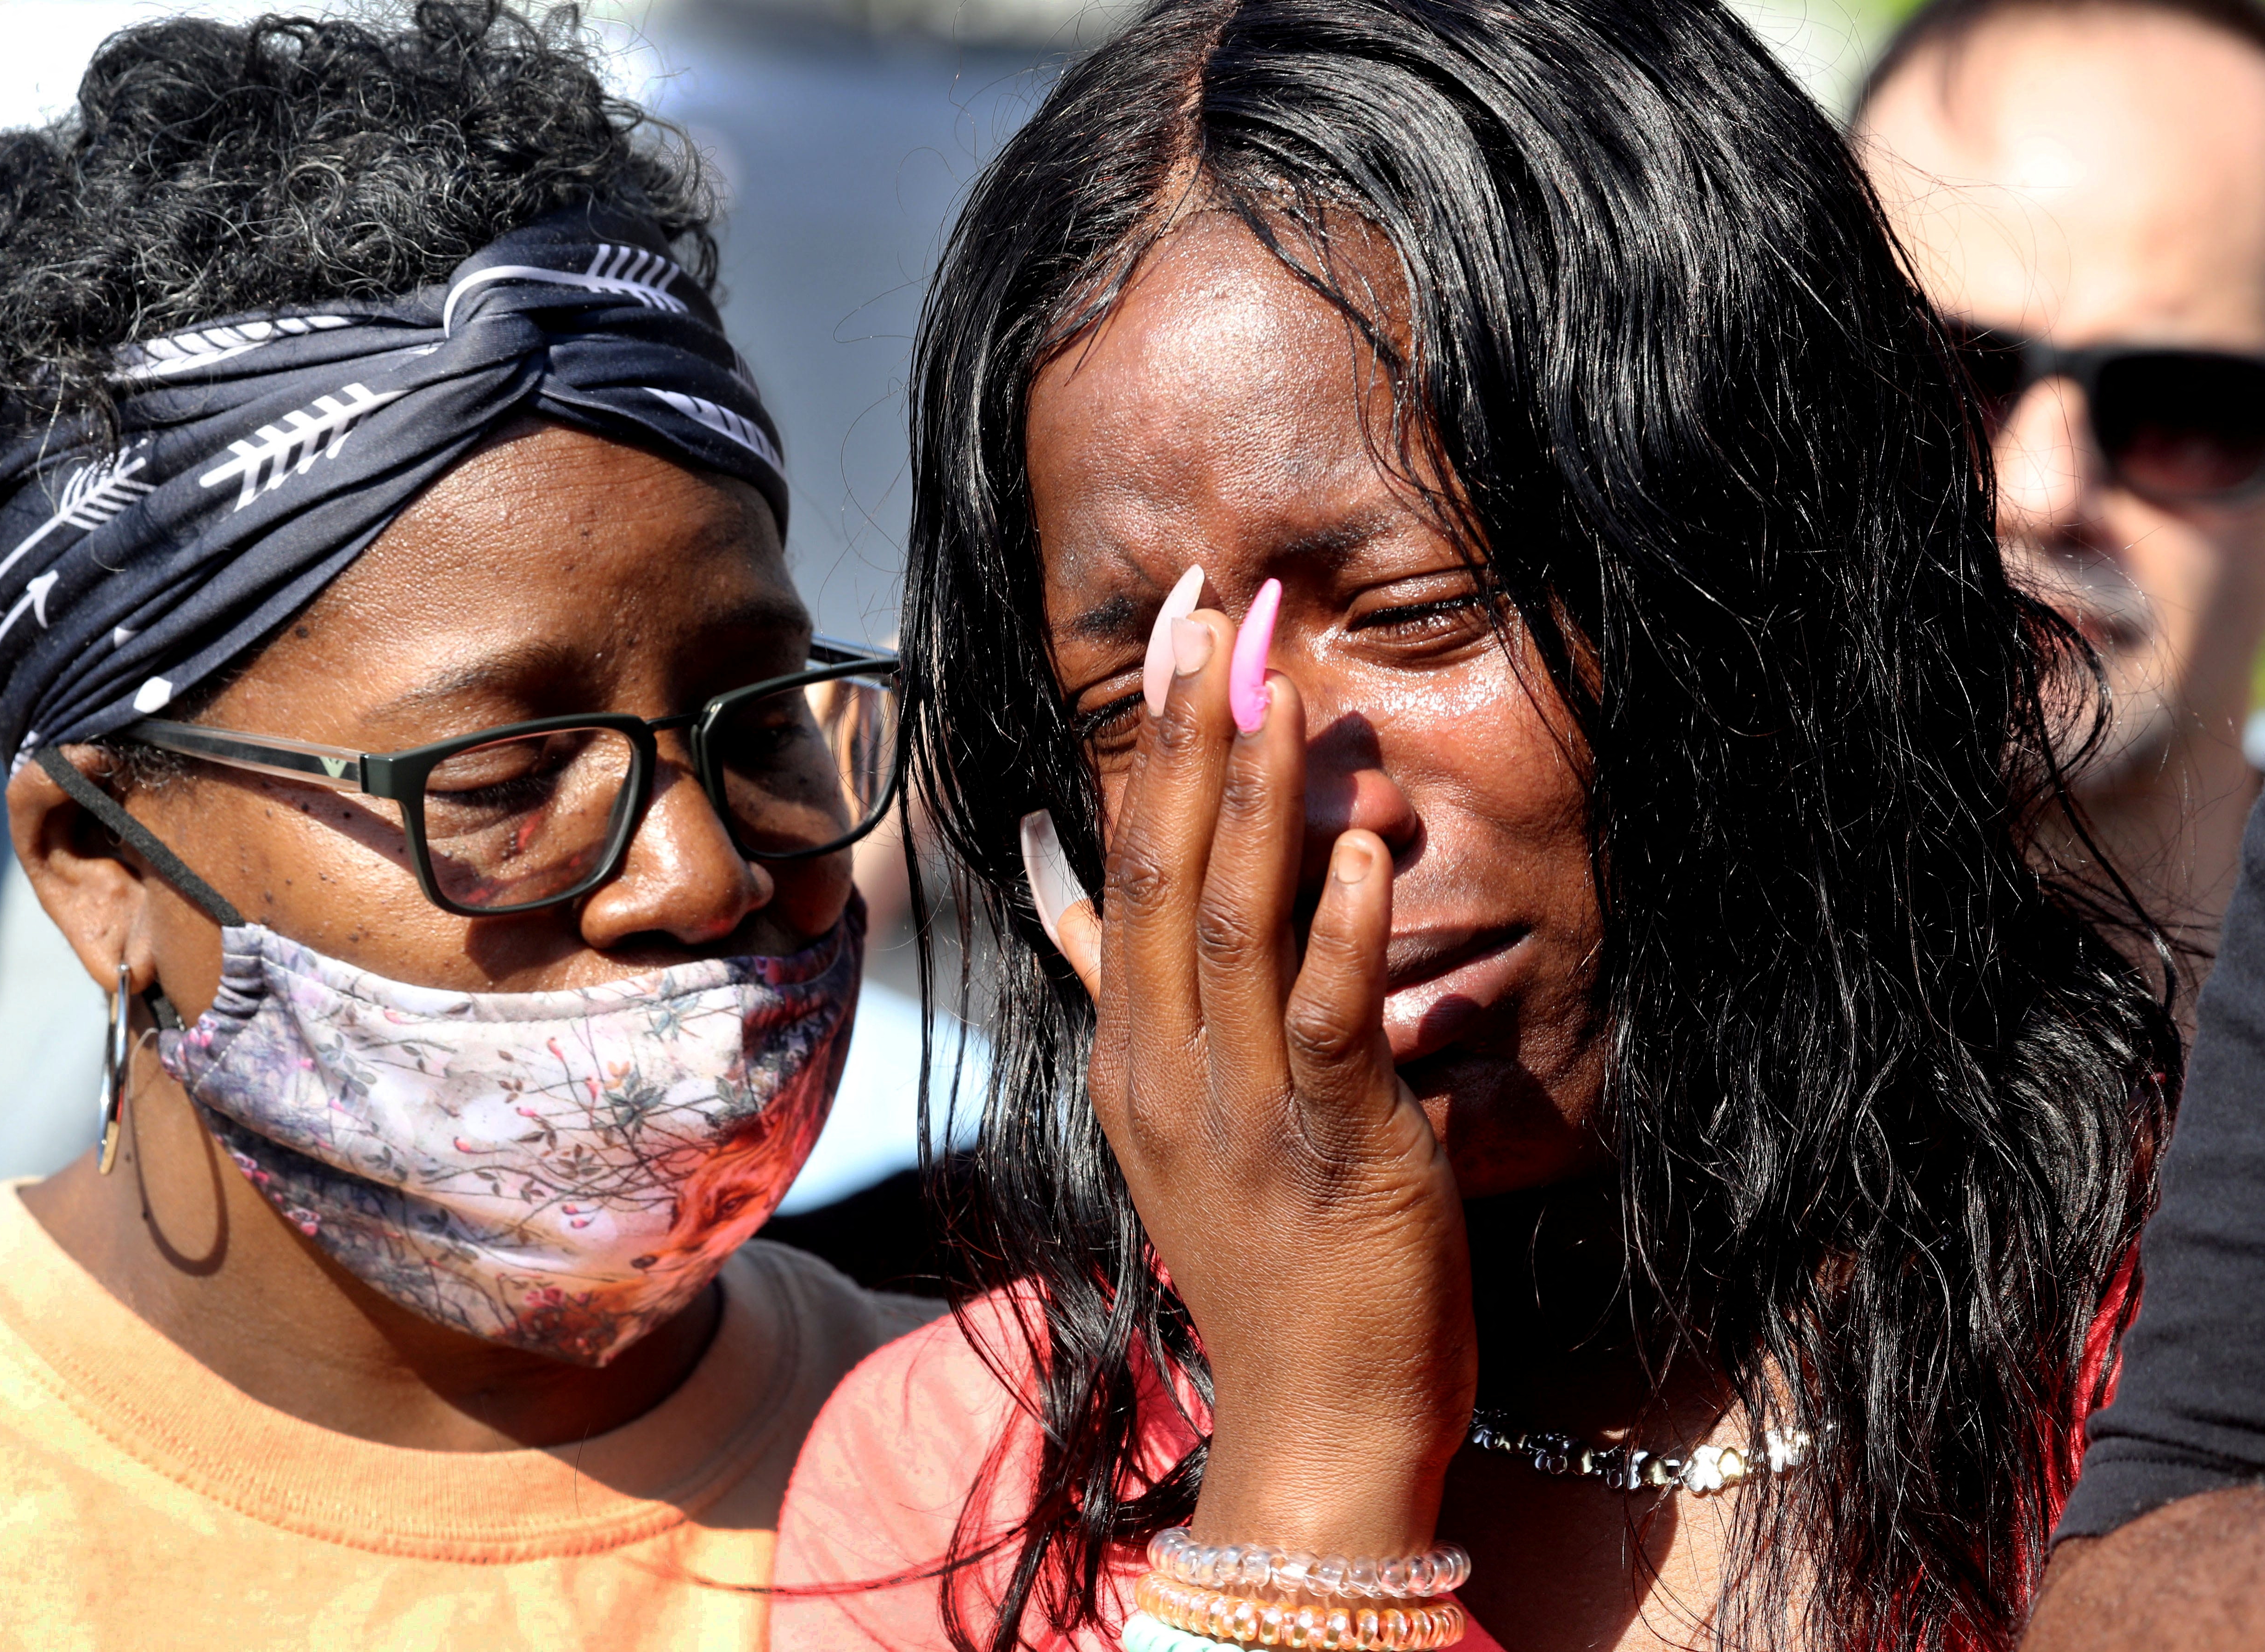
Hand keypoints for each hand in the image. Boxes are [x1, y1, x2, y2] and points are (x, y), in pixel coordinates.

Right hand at [1029, 602, 1476, 1555]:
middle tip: (1212, 606)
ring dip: (1251, 799)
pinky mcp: (1329, 1147)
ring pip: (1230, 926)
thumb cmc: (1267, 1260)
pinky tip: (1352, 844)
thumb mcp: (1168, 1117)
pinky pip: (1324, 1021)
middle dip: (1182, 733)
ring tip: (1274, 683)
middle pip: (1159, 875)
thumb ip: (1116, 990)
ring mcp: (1237, 1111)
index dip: (1142, 745)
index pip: (1120, 873)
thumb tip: (1055, 876)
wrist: (1316, 1426)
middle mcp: (1163, 1070)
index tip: (1169, 630)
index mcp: (1129, 1056)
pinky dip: (1336, 931)